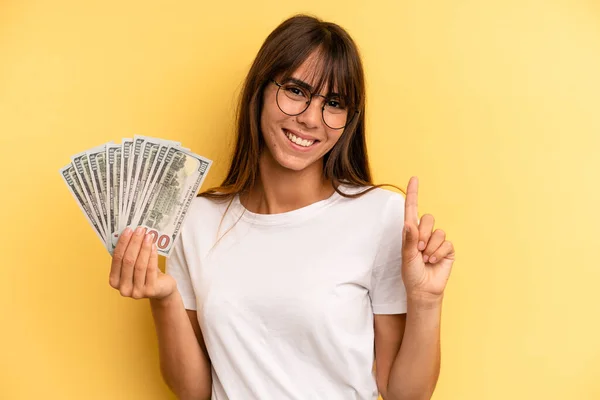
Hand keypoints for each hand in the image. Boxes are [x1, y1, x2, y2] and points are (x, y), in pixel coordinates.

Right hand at [109, 226, 176, 300]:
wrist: (161, 289)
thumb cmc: (144, 274)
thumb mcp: (133, 266)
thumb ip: (127, 255)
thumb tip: (129, 233)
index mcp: (114, 281)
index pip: (116, 259)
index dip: (122, 243)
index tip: (128, 230)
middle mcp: (123, 289)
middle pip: (128, 261)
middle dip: (134, 243)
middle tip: (140, 230)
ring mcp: (137, 292)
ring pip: (140, 265)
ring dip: (144, 248)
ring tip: (148, 235)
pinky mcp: (150, 291)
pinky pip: (150, 269)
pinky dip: (152, 256)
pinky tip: (154, 246)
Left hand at [401, 177, 454, 300]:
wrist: (423, 290)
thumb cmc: (411, 273)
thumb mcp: (407, 256)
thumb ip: (409, 240)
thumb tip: (409, 223)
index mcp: (411, 232)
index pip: (411, 209)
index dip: (413, 193)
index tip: (414, 178)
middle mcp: (424, 233)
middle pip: (428, 218)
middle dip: (423, 235)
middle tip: (419, 250)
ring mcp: (437, 241)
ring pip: (438, 232)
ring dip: (431, 248)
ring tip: (425, 259)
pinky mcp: (447, 249)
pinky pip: (446, 243)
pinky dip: (439, 253)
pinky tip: (434, 262)